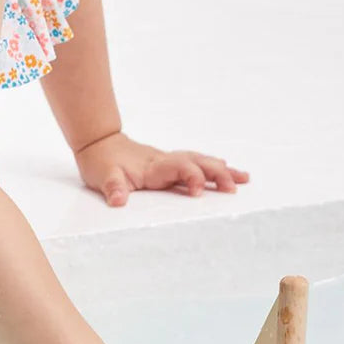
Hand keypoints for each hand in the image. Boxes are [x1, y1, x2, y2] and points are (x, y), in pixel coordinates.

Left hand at [74, 131, 249, 206]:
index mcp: (154, 167)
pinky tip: (226, 169)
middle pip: (198, 163)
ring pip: (201, 161)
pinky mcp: (170, 164)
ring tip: (244, 179)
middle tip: (235, 188)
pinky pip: (196, 163)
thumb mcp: (103, 176)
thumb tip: (118, 200)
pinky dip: (213, 166)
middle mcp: (166, 162)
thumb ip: (113, 188)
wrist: (99, 143)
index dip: (192, 178)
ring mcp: (170, 161)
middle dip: (218, 174)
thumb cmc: (102, 162)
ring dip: (222, 170)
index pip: (180, 168)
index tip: (198, 194)